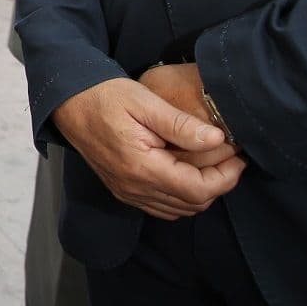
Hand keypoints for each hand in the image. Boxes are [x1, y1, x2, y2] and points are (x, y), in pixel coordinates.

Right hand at [52, 77, 245, 219]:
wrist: (68, 102)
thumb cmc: (105, 96)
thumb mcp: (144, 102)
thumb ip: (181, 124)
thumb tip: (217, 139)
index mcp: (142, 167)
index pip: (198, 190)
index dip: (226, 178)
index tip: (238, 157)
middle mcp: (135, 187)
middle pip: (192, 204)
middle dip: (218, 183)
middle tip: (230, 157)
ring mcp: (127, 192)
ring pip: (179, 210)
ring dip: (201, 191)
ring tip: (212, 163)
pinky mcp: (123, 190)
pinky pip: (162, 207)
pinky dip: (182, 196)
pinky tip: (186, 171)